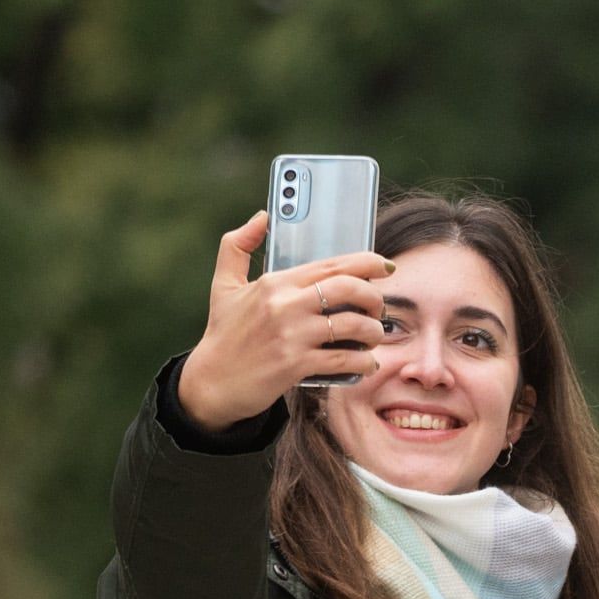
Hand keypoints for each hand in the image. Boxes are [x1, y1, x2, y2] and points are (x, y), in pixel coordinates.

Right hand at [174, 211, 393, 430]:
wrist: (212, 382)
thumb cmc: (223, 334)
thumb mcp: (224, 285)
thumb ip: (237, 246)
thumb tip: (261, 216)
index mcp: (275, 283)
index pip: (331, 265)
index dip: (367, 263)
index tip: (386, 267)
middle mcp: (284, 304)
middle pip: (349, 288)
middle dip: (375, 298)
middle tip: (379, 309)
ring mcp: (291, 335)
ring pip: (354, 325)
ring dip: (374, 332)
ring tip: (372, 338)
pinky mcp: (296, 364)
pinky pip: (345, 359)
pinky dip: (364, 362)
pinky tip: (367, 363)